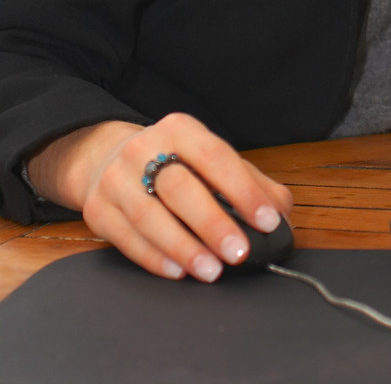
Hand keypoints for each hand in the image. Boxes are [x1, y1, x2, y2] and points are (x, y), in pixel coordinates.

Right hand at [27, 115, 292, 281]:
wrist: (106, 158)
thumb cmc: (173, 163)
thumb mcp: (209, 159)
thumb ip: (249, 181)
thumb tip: (281, 212)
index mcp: (179, 129)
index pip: (215, 156)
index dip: (243, 189)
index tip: (267, 220)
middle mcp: (144, 148)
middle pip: (180, 187)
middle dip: (213, 223)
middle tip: (239, 252)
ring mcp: (116, 179)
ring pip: (150, 216)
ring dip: (185, 247)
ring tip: (212, 270)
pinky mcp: (98, 210)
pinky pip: (127, 239)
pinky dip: (155, 258)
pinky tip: (179, 271)